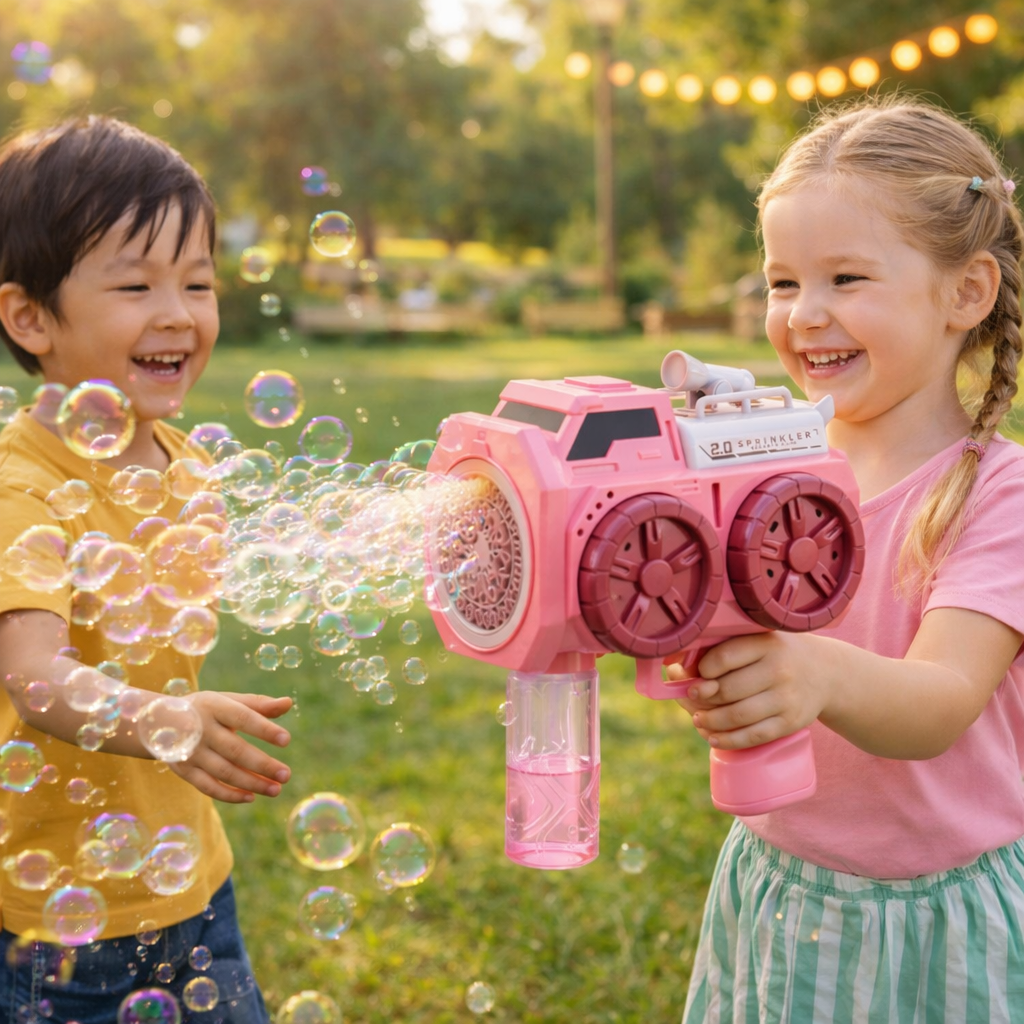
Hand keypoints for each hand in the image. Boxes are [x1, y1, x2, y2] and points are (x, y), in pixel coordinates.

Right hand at [169, 692, 292, 803]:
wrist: (157, 722)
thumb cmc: (206, 709)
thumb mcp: (228, 701)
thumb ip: (258, 704)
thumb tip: (289, 702)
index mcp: (215, 706)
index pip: (242, 718)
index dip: (264, 729)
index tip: (286, 740)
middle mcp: (201, 729)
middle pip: (235, 750)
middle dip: (262, 765)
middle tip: (286, 775)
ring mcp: (191, 752)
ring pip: (224, 772)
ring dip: (251, 783)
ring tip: (276, 789)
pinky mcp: (184, 771)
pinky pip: (208, 787)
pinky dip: (229, 795)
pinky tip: (251, 797)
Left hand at [673, 633, 829, 750]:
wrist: (824, 673)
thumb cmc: (775, 654)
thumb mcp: (755, 641)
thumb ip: (719, 650)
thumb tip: (674, 669)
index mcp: (765, 644)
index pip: (722, 658)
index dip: (701, 669)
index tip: (696, 673)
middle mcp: (778, 670)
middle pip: (726, 690)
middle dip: (702, 698)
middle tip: (691, 699)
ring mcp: (786, 698)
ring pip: (737, 716)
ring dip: (710, 721)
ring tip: (698, 719)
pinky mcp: (790, 722)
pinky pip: (752, 736)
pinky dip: (727, 740)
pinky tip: (712, 736)